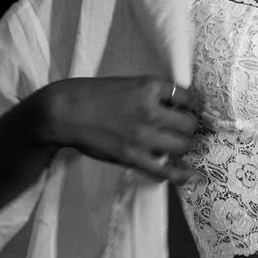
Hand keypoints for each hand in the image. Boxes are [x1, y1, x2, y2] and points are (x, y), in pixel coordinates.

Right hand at [44, 75, 205, 183]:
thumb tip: (176, 108)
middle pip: (190, 125)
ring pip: (182, 146)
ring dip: (183, 147)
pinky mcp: (132, 156)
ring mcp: (142, 135)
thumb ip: (152, 93)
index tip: (191, 112)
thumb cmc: (93, 95)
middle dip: (189, 129)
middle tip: (182, 131)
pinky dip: (179, 174)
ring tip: (176, 146)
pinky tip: (187, 174)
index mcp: (150, 87)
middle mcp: (150, 110)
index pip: (189, 97)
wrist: (64, 112)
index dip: (193, 106)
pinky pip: (165, 171)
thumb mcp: (128, 83)